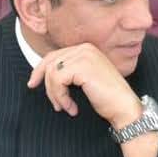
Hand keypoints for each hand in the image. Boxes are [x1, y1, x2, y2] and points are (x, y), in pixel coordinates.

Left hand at [28, 43, 142, 128]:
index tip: (33, 83)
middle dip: (45, 84)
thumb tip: (43, 74)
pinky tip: (71, 108)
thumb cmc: (106, 98)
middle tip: (52, 102)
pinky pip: (58, 81)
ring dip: (55, 94)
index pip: (54, 55)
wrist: (124, 108)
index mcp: (85, 49)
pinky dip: (60, 97)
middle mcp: (84, 48)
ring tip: (65, 107)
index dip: (40, 70)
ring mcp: (84, 56)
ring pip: (52, 73)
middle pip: (50, 62)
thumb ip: (68, 72)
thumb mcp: (83, 80)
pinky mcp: (82, 67)